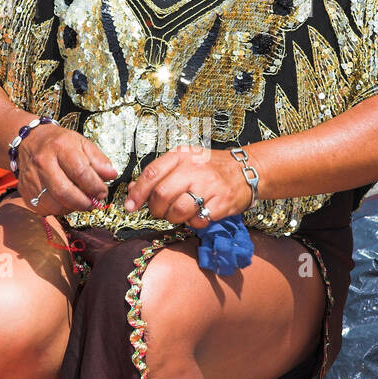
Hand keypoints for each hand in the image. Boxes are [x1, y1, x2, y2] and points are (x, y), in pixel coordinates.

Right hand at [16, 124, 116, 214]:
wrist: (30, 140)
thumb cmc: (59, 143)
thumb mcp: (82, 143)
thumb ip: (98, 160)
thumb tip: (112, 175)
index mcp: (60, 146)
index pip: (80, 172)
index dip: (95, 186)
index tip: (102, 192)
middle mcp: (43, 162)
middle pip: (65, 192)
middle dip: (84, 202)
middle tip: (93, 203)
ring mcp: (31, 177)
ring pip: (54, 204)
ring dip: (72, 208)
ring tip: (80, 202)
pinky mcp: (25, 190)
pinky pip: (44, 209)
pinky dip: (58, 210)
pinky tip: (65, 202)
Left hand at [124, 146, 251, 229]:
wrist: (247, 170)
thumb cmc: (210, 168)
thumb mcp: (183, 163)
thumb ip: (159, 175)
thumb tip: (132, 190)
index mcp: (181, 156)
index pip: (151, 173)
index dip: (137, 193)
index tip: (130, 206)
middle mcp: (194, 169)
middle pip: (162, 195)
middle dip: (156, 209)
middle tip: (161, 211)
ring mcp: (209, 185)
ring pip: (178, 210)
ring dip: (174, 217)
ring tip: (181, 213)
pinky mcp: (221, 202)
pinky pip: (197, 220)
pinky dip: (193, 222)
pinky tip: (198, 214)